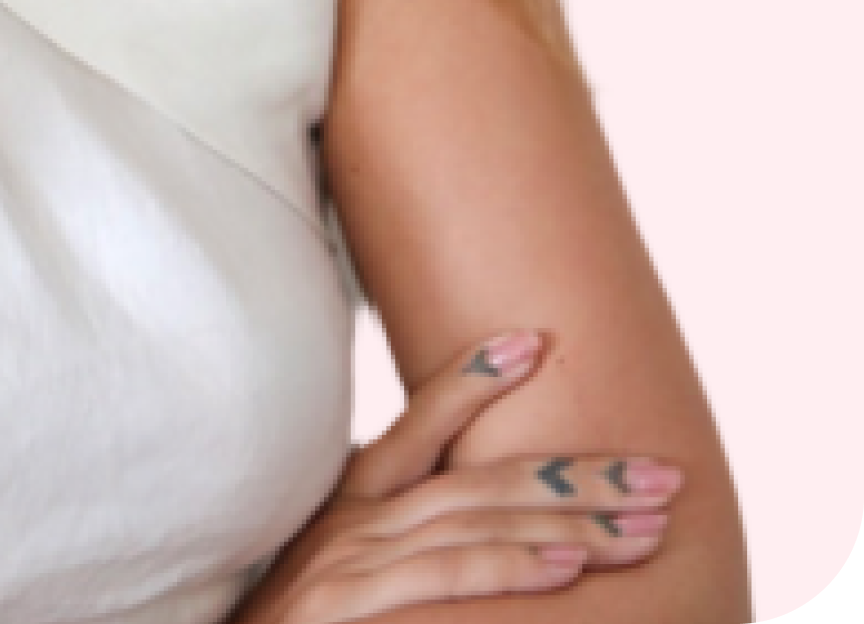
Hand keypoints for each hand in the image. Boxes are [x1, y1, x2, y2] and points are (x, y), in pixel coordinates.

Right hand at [232, 331, 684, 621]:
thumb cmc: (273, 618)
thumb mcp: (323, 565)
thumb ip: (378, 537)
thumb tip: (448, 520)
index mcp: (346, 503)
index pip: (419, 425)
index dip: (476, 377)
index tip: (537, 340)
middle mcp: (351, 520)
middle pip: (477, 478)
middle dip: (578, 474)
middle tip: (663, 472)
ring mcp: (349, 561)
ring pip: (475, 523)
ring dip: (571, 524)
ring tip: (646, 523)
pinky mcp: (346, 604)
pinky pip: (444, 578)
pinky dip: (508, 568)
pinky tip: (567, 568)